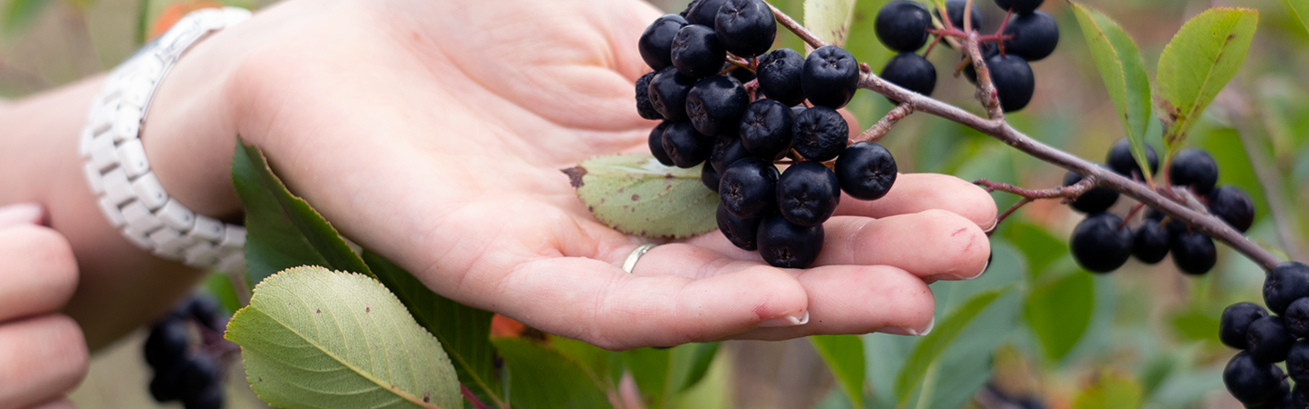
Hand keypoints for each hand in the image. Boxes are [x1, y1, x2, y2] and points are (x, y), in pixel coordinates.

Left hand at [151, 0, 995, 349]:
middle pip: (761, 249)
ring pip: (702, 291)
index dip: (870, 195)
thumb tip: (824, 69)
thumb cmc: (466, 12)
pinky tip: (776, 298)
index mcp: (660, 155)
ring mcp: (569, 249)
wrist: (333, 26)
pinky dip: (696, 305)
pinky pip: (609, 303)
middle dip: (867, 251)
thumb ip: (709, 57)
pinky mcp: (502, 272)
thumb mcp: (620, 22)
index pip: (782, 187)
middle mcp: (628, 216)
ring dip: (809, 295)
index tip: (969, 196)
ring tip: (913, 291)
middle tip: (975, 249)